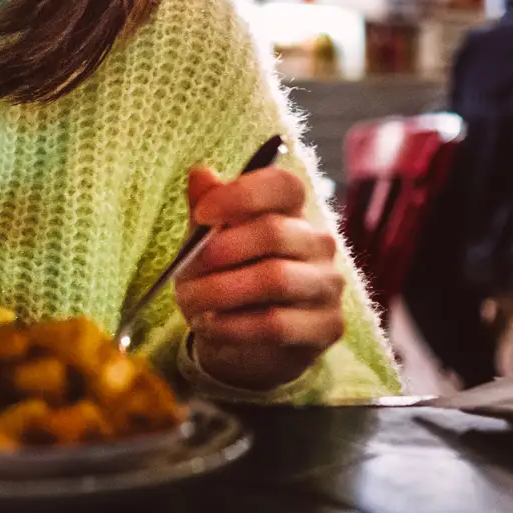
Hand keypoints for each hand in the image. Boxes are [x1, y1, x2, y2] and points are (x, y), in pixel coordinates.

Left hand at [172, 164, 345, 391]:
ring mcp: (328, 284)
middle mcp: (318, 243)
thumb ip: (207, 210)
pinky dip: (233, 325)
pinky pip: (277, 323)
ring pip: (275, 279)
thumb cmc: (224, 279)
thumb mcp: (206, 243)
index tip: (202, 215)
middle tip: (183, 272)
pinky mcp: (328, 325)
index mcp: (290, 212)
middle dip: (217, 253)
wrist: (240, 340)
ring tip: (190, 303)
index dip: (242, 194)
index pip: (284, 185)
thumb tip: (201, 172)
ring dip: (220, 292)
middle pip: (274, 232)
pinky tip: (210, 326)